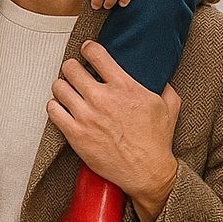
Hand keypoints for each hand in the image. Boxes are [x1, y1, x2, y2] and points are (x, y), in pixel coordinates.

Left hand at [47, 40, 180, 221]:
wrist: (147, 172)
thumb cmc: (157, 141)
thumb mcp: (169, 106)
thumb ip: (163, 85)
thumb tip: (158, 75)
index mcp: (124, 87)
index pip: (96, 54)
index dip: (88, 49)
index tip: (86, 50)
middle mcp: (102, 98)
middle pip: (71, 68)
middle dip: (72, 67)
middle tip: (74, 72)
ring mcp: (86, 116)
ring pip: (59, 87)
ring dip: (62, 86)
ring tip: (67, 90)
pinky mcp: (75, 134)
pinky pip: (53, 110)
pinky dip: (55, 106)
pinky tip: (62, 108)